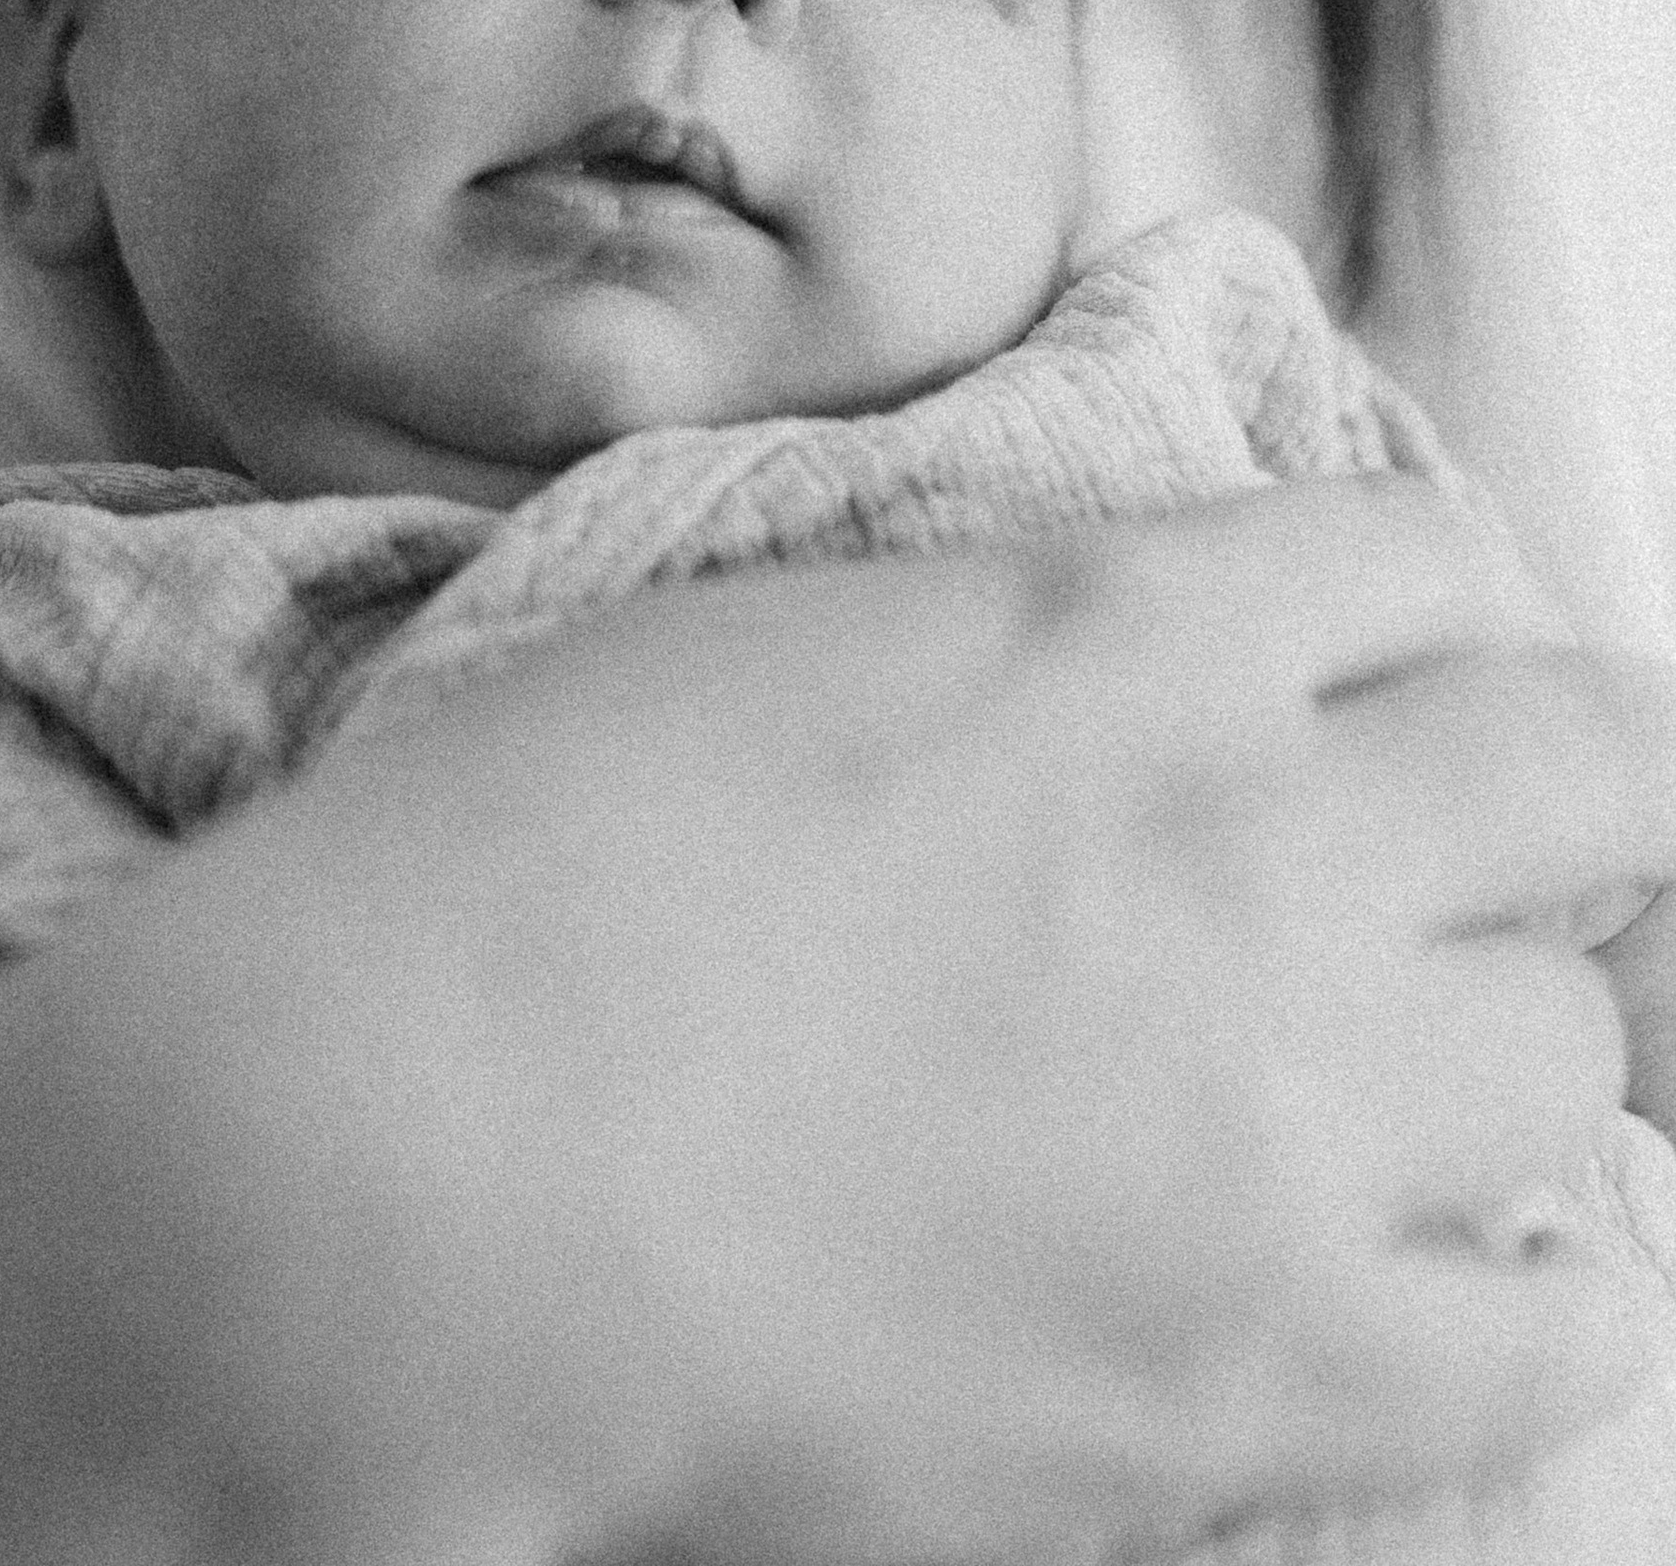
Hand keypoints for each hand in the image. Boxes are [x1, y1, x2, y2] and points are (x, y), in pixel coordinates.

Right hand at [0, 481, 1675, 1565]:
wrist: (377, 1170)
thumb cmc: (491, 879)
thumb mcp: (765, 645)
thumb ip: (1002, 637)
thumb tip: (1124, 663)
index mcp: (1103, 624)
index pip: (1426, 557)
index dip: (1422, 621)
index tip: (1383, 689)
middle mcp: (1247, 832)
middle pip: (1587, 770)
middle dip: (1542, 806)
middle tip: (1448, 874)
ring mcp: (1280, 1109)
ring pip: (1576, 1048)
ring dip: (1494, 1053)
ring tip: (1372, 1095)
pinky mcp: (1267, 1373)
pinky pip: (1565, 1325)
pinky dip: (1527, 1287)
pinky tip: (1418, 1273)